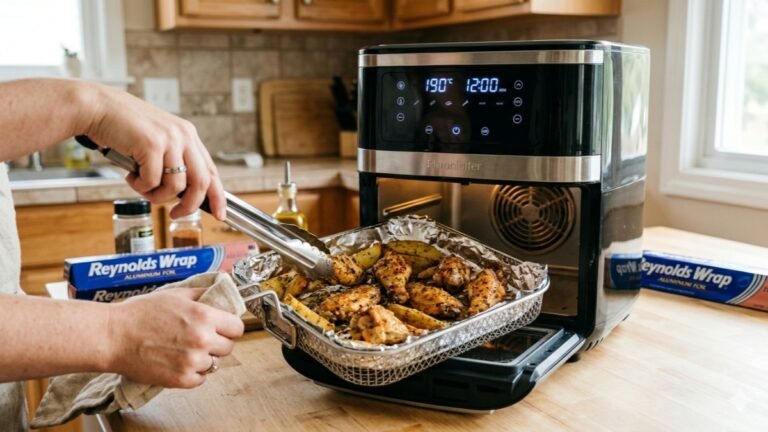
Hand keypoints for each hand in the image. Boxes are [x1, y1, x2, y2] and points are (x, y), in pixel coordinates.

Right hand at [79, 83, 225, 219]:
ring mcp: (169, 139)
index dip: (217, 196)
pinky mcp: (152, 144)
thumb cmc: (124, 128)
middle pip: (201, 182)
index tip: (219, 214)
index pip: (212, 171)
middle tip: (175, 214)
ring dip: (157, 196)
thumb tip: (183, 194)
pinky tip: (131, 176)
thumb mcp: (158, 142)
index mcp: (188, 135)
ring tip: (141, 186)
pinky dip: (140, 186)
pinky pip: (152, 181)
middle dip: (189, 205)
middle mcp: (184, 136)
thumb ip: (172, 161)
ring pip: (176, 186)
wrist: (98, 107)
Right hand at [106, 288, 244, 387]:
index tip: (222, 328)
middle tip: (200, 338)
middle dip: (217, 342)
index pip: (237, 327)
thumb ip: (202, 294)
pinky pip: (200, 379)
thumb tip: (220, 291)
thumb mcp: (176, 294)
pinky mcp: (181, 379)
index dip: (229, 327)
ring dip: (204, 358)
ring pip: (214, 364)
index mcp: (204, 316)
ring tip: (185, 350)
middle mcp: (202, 340)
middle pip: (228, 347)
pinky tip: (179, 363)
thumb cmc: (140, 313)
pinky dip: (193, 373)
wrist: (113, 336)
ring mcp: (192, 362)